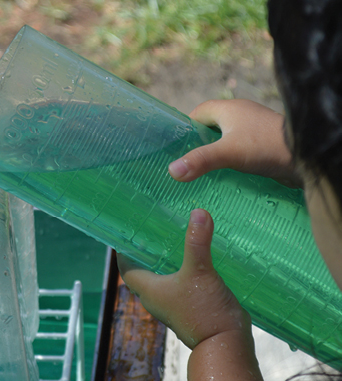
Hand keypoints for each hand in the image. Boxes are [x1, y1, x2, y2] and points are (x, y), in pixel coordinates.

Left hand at [117, 209, 249, 348]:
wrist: (225, 345)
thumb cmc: (205, 311)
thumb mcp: (201, 272)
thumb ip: (198, 243)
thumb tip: (198, 213)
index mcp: (149, 289)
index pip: (126, 268)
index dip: (123, 251)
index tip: (126, 233)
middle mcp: (156, 298)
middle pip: (142, 272)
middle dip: (145, 254)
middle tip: (153, 232)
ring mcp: (171, 305)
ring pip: (161, 280)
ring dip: (164, 264)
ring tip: (173, 242)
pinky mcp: (188, 308)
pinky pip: (177, 286)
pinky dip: (180, 273)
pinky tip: (195, 261)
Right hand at [168, 99, 300, 187]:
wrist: (306, 155)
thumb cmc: (265, 146)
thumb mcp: (227, 153)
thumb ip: (199, 160)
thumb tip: (171, 171)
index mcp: (229, 108)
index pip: (197, 113)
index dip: (186, 128)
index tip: (176, 148)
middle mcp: (240, 115)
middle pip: (210, 127)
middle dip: (198, 144)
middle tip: (186, 163)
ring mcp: (252, 129)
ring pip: (225, 139)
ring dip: (215, 153)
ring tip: (202, 171)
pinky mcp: (262, 143)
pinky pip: (238, 149)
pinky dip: (230, 160)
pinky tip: (226, 174)